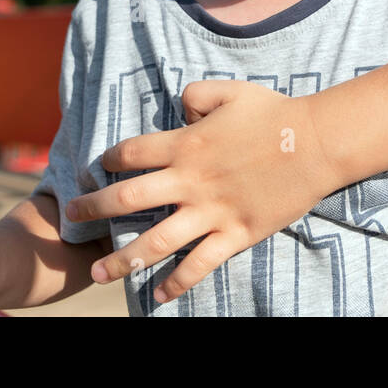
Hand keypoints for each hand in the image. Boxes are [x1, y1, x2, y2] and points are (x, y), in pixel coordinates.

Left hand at [68, 79, 341, 303]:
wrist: (316, 143)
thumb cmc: (275, 113)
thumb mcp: (230, 90)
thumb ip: (196, 93)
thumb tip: (179, 107)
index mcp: (186, 143)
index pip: (131, 153)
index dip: (108, 159)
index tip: (98, 167)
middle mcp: (190, 180)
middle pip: (128, 198)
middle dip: (94, 209)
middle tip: (71, 218)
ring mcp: (212, 211)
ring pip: (157, 241)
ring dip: (123, 259)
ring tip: (98, 273)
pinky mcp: (236, 234)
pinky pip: (200, 264)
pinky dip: (178, 283)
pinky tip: (159, 296)